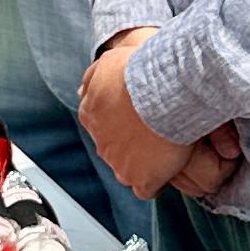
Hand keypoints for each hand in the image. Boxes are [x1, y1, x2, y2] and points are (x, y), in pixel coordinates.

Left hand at [78, 32, 234, 202]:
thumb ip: (93, 77)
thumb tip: (81, 90)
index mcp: (91, 114)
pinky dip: (156, 180)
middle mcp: (101, 141)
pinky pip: (146, 188)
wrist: (163, 91)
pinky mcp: (140, 178)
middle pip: (115, 149)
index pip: (101, 125)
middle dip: (132, 143)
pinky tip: (168, 168)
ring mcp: (119, 163)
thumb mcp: (108, 62)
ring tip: (164, 149)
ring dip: (144, 162)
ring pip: (128, 170)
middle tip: (155, 130)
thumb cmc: (140, 72)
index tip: (138, 118)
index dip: (122, 123)